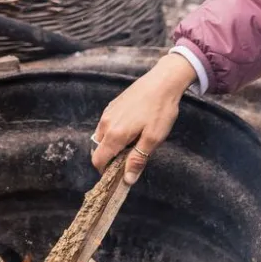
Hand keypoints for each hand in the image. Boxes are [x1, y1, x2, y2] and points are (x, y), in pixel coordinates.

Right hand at [91, 53, 196, 183]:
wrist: (162, 81)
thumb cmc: (160, 110)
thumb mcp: (153, 138)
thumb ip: (138, 159)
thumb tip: (127, 180)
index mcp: (114, 135)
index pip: (98, 161)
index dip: (106, 171)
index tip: (120, 174)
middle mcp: (105, 124)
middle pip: (98, 150)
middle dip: (110, 159)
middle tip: (131, 158)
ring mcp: (107, 114)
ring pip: (101, 138)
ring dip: (112, 146)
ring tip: (134, 143)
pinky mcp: (112, 106)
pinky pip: (106, 126)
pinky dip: (114, 134)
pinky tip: (132, 129)